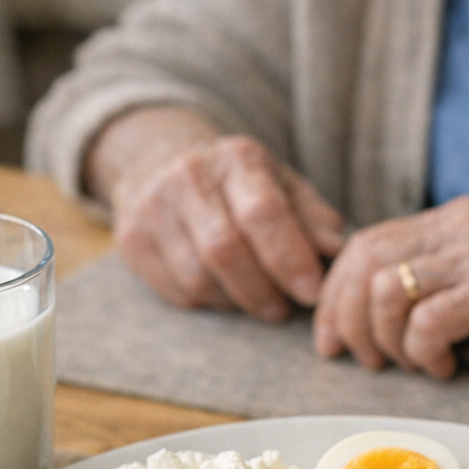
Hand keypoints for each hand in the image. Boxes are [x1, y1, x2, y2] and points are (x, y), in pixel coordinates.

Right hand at [112, 134, 345, 321]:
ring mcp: (153, 207)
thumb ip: (312, 217)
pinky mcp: (131, 238)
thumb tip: (336, 248)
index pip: (262, 212)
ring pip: (199, 277)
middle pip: (226, 250)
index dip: (290, 258)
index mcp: (236, 159)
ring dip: (237, 301)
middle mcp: (188, 177)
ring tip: (259, 301)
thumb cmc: (236, 184)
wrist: (159, 162)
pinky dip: (210, 302)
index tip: (312, 292)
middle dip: (263, 290)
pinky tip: (225, 293)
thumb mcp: (280, 185)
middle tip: (284, 309)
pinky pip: (177, 290)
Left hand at [312, 196, 468, 377]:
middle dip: (345, 318)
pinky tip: (445, 366)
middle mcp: (460, 227)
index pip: (365, 243)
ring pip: (387, 292)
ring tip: (412, 365)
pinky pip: (429, 321)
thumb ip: (451, 279)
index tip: (333, 336)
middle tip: (358, 359)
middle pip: (362, 263)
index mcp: (455, 219)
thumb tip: (393, 321)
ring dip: (384, 340)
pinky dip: (422, 351)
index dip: (335, 293)